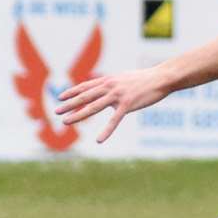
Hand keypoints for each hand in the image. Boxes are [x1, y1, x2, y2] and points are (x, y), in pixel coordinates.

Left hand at [54, 67, 173, 143]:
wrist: (161, 78)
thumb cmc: (146, 79)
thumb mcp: (125, 79)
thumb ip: (115, 85)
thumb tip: (108, 94)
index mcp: (109, 80)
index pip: (86, 86)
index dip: (72, 92)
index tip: (60, 97)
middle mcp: (110, 86)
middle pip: (85, 96)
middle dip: (69, 104)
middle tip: (56, 111)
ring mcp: (117, 96)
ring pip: (93, 107)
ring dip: (78, 115)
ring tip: (65, 122)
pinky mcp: (127, 105)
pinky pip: (114, 120)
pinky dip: (106, 131)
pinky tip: (99, 140)